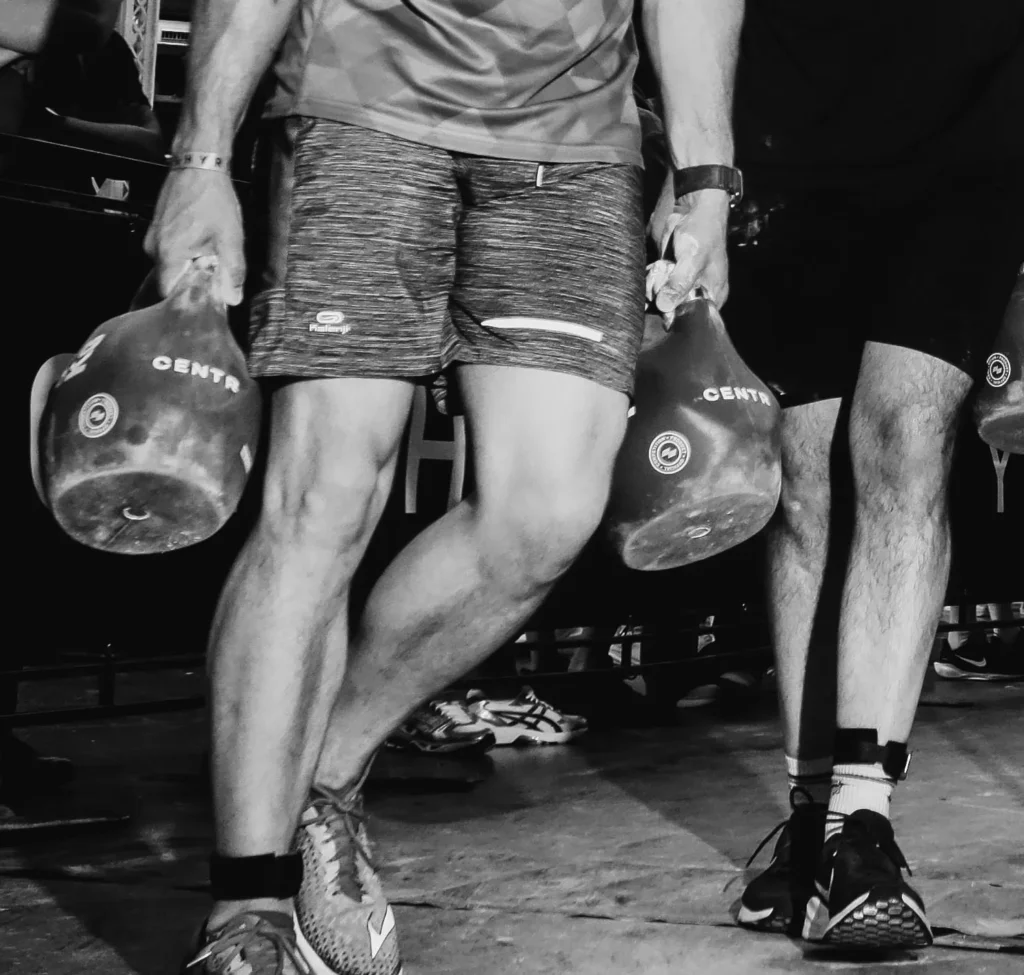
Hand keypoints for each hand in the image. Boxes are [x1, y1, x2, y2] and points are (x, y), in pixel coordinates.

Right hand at [144, 168, 245, 304]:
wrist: (198, 164)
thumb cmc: (213, 199)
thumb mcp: (230, 239)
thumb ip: (232, 272)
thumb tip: (232, 300)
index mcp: (168, 255)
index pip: (170, 294)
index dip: (189, 299)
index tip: (207, 296)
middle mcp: (154, 249)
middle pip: (171, 281)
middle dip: (192, 283)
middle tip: (214, 274)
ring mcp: (152, 237)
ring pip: (171, 267)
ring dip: (190, 267)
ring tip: (209, 255)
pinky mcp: (156, 229)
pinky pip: (169, 252)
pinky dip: (185, 255)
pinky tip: (201, 243)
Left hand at [646, 171, 730, 319]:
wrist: (692, 207)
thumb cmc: (703, 232)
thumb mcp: (693, 259)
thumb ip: (679, 284)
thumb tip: (665, 306)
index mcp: (712, 296)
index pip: (694, 320)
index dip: (678, 318)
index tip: (665, 307)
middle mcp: (697, 294)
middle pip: (674, 311)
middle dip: (663, 299)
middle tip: (664, 278)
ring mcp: (680, 285)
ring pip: (660, 299)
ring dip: (654, 287)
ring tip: (663, 267)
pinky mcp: (668, 275)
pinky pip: (654, 286)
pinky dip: (650, 279)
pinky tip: (655, 267)